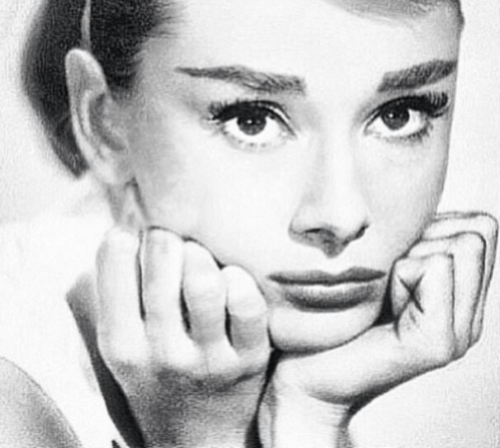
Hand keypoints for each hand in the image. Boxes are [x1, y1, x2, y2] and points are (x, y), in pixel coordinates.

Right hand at [96, 227, 269, 447]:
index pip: (114, 260)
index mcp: (121, 343)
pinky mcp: (250, 360)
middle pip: (162, 264)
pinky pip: (247, 306)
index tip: (137, 239)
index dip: (127, 236)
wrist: (199, 437)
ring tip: (201, 257)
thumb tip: (128, 226)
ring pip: (204, 283)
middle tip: (173, 241)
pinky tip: (232, 278)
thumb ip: (121, 291)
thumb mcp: (125, 343)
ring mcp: (208, 358)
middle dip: (168, 237)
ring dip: (203, 256)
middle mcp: (161, 353)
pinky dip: (240, 280)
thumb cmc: (159, 374)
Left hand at [259, 212, 497, 446]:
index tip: (395, 261)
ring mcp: (458, 332)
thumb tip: (426, 195)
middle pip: (476, 232)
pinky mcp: (436, 343)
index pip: (481, 225)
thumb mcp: (382, 261)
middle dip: (422, 241)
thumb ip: (415, 237)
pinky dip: (398, 276)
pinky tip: (382, 308)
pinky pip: (434, 267)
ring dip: (408, 259)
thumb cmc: (335, 310)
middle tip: (388, 282)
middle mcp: (469, 313)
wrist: (304, 368)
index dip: (432, 228)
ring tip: (384, 297)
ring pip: (459, 246)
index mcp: (459, 293)